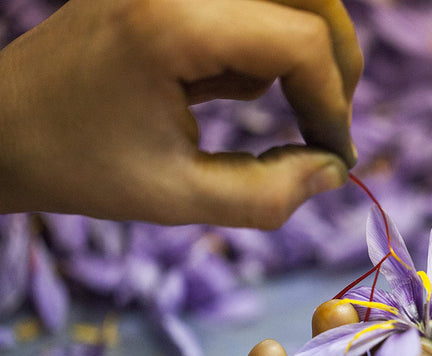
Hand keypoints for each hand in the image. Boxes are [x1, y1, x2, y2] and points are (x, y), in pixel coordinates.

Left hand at [0, 0, 360, 227]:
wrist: (3, 127)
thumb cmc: (78, 164)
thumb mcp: (175, 197)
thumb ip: (266, 196)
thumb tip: (333, 171)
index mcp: (171, 22)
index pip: (299, 40)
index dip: (332, 102)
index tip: (335, 154)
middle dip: (334, 64)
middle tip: (329, 125)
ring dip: (303, 50)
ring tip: (281, 109)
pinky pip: (253, 2)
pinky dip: (266, 41)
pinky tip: (231, 86)